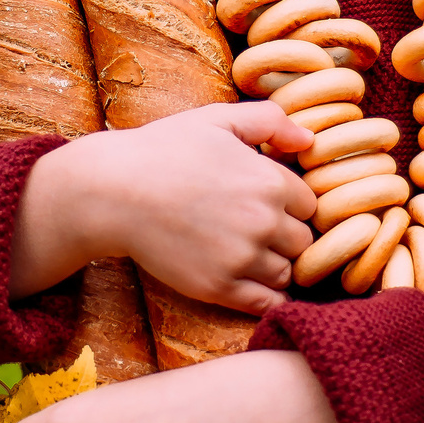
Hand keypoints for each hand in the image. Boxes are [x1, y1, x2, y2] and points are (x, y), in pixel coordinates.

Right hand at [10, 102, 315, 312]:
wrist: (112, 193)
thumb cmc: (162, 150)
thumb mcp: (217, 119)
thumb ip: (269, 121)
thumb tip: (309, 141)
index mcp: (271, 181)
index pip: (311, 205)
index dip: (292, 204)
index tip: (271, 204)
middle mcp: (264, 222)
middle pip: (304, 242)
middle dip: (287, 236)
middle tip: (259, 230)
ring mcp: (242, 258)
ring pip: (288, 273)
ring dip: (276, 266)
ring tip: (249, 254)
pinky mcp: (218, 288)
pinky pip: (267, 303)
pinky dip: (267, 297)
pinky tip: (252, 284)